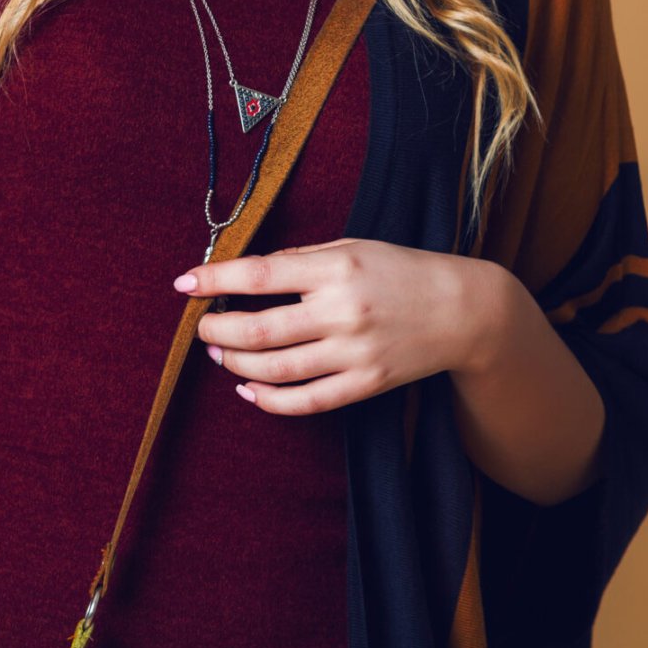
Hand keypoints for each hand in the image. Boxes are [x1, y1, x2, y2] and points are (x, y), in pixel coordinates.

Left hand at [173, 237, 504, 415]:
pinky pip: (307, 401)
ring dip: (236, 365)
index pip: (260, 274)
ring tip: (219, 355)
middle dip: (218, 331)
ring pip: (276, 369)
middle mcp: (342, 310)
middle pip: (259, 330)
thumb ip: (300, 259)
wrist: (462, 310)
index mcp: (336, 267)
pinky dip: (270, 400)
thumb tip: (246, 274)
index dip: (215, 280)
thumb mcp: (351, 247)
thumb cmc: (398, 270)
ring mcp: (354, 352)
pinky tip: (249, 391)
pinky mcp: (366, 384)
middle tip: (201, 328)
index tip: (184, 283)